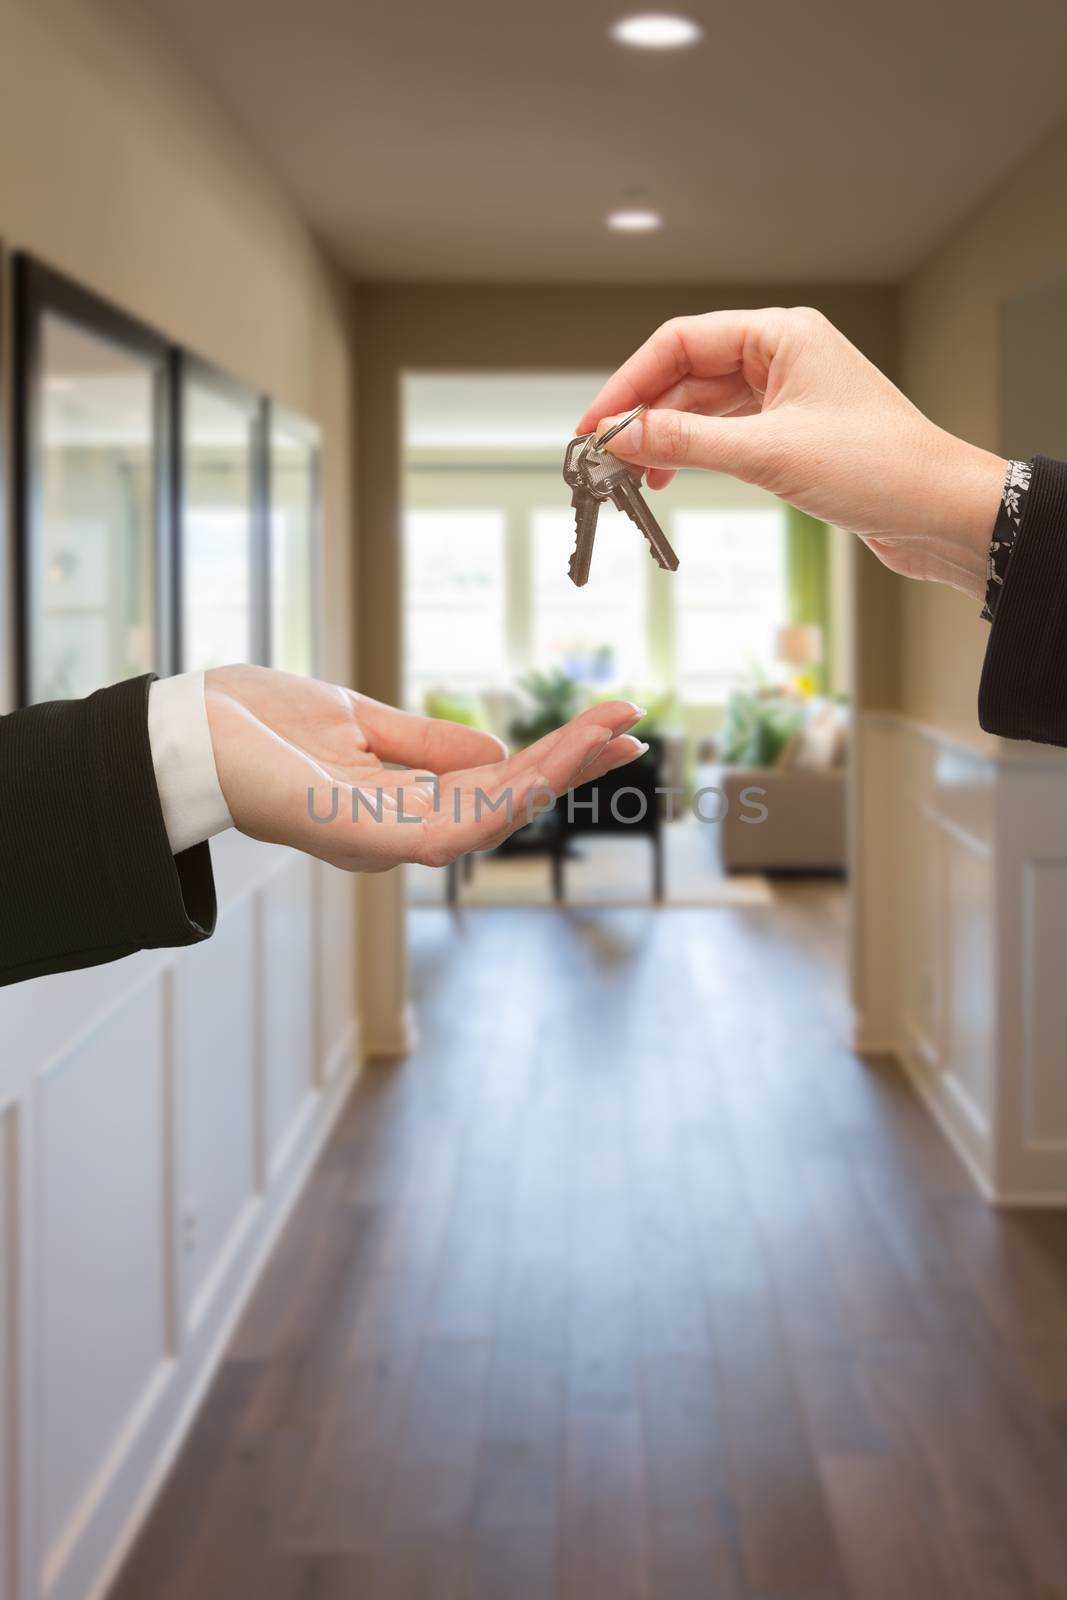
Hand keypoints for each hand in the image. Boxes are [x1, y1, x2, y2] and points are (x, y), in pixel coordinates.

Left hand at [204, 665, 645, 871]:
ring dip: (555, 776)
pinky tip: (550, 763)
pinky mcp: (365, 838)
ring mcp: (382, 840)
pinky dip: (511, 794)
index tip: (608, 726)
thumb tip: (493, 752)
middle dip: (570, 768)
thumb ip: (424, 743)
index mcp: (397, 804)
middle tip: (632, 727)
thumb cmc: (254, 724)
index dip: (551, 760)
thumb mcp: (356, 720)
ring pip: (492, 819)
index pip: (492, 787)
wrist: (181, 727)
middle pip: (504, 807)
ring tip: (609, 734)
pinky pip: (455, 826)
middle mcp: (396, 832)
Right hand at [578, 307, 1006, 599]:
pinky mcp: (792, 434)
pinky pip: (726, 434)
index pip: (682, 341)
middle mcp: (783, 356)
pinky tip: (670, 477)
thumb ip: (686, 443)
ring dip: (666, 438)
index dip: (631, 381)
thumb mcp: (767, 453)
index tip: (597, 422)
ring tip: (632, 475)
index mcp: (781, 334)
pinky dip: (694, 454)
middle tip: (604, 454)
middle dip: (644, 412)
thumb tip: (623, 435)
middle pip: (688, 373)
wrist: (938, 512)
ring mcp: (787, 395)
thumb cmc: (878, 467)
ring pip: (704, 407)